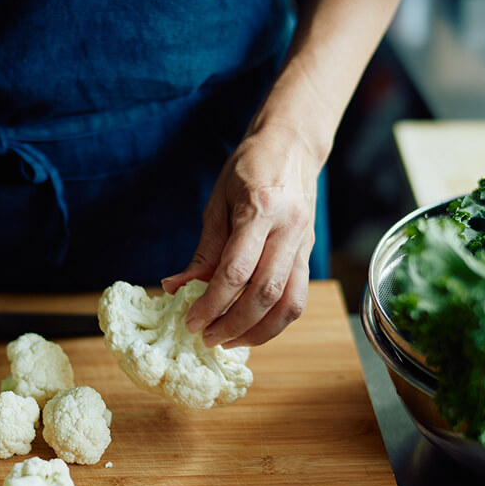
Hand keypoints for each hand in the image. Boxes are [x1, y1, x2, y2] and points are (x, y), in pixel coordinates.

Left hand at [162, 127, 317, 347]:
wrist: (292, 145)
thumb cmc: (249, 168)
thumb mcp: (217, 202)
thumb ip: (203, 251)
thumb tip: (175, 289)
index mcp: (261, 210)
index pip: (236, 271)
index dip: (211, 303)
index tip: (190, 321)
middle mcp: (289, 229)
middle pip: (265, 294)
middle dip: (233, 324)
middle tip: (206, 337)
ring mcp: (304, 243)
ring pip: (290, 304)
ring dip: (259, 331)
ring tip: (229, 341)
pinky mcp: (309, 254)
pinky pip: (297, 298)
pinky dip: (275, 321)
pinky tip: (251, 327)